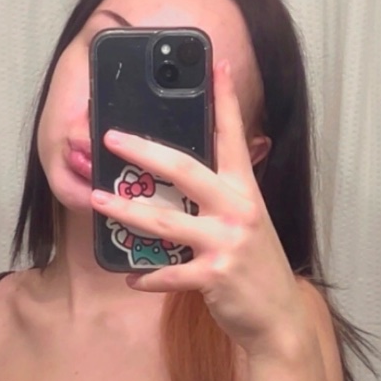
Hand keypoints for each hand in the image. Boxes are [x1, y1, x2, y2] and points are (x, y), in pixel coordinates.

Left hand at [91, 60, 309, 356]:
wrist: (279, 316)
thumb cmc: (255, 266)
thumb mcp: (247, 222)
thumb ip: (222, 196)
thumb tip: (183, 174)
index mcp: (245, 191)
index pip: (232, 136)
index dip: (224, 99)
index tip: (215, 64)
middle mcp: (237, 209)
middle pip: (184, 170)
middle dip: (144, 150)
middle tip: (112, 137)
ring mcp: (226, 243)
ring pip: (165, 221)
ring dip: (127, 211)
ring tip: (101, 201)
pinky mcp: (215, 276)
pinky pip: (170, 273)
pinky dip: (148, 277)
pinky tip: (132, 278)